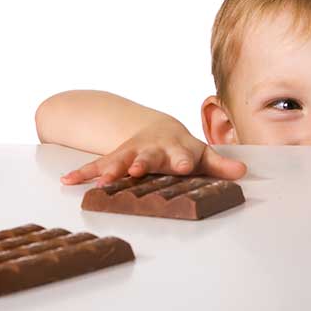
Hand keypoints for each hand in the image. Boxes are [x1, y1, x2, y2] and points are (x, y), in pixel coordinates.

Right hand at [60, 117, 246, 185]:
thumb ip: (220, 166)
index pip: (180, 154)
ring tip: (100, 181)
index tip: (182, 166)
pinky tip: (67, 182)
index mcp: (175, 148)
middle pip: (146, 155)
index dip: (181, 160)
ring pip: (118, 159)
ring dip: (109, 169)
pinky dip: (82, 173)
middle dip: (140, 163)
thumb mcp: (202, 155)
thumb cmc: (182, 148)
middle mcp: (151, 149)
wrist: (157, 129)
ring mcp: (131, 152)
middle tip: (134, 170)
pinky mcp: (114, 158)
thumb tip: (243, 172)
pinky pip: (96, 165)